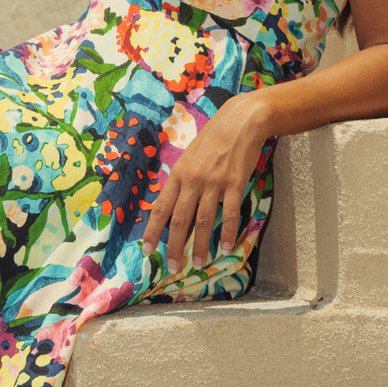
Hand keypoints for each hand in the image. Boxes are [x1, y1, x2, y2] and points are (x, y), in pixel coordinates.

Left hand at [139, 92, 271, 274]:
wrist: (239, 121)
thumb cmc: (212, 140)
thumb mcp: (188, 158)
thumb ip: (181, 181)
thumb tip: (173, 204)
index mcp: (177, 175)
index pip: (160, 208)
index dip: (152, 231)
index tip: (147, 250)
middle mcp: (192, 180)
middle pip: (179, 219)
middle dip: (174, 246)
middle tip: (172, 266)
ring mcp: (213, 182)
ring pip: (203, 220)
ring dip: (200, 245)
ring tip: (198, 263)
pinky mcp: (234, 183)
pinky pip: (229, 213)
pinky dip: (228, 231)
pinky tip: (227, 246)